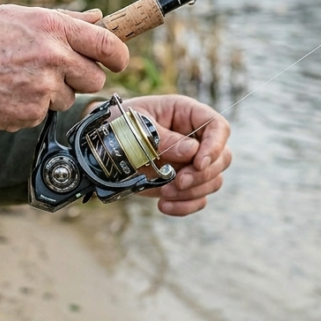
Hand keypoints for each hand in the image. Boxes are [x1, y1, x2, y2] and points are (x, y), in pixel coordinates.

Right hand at [0, 5, 128, 131]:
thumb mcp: (16, 16)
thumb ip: (63, 19)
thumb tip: (99, 17)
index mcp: (52, 26)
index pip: (108, 44)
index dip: (118, 56)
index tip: (117, 61)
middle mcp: (52, 55)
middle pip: (95, 78)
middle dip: (81, 78)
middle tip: (56, 72)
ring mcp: (43, 87)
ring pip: (69, 97)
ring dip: (52, 94)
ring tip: (18, 79)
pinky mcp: (31, 113)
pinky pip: (44, 114)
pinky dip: (30, 108)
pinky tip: (6, 94)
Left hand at [121, 95, 230, 216]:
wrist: (98, 144)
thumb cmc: (117, 124)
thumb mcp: (134, 124)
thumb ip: (163, 138)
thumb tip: (192, 152)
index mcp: (186, 114)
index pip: (218, 127)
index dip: (215, 145)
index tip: (198, 163)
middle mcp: (194, 138)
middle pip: (222, 158)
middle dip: (203, 174)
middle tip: (178, 182)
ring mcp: (190, 163)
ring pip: (213, 180)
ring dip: (193, 192)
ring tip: (165, 193)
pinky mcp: (181, 183)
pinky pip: (197, 199)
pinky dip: (185, 207)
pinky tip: (163, 206)